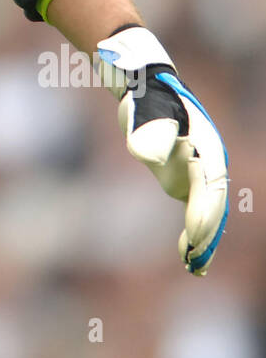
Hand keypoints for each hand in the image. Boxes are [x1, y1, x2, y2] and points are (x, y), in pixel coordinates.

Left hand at [96, 27, 228, 276]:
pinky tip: (188, 256)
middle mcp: (209, 162)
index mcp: (205, 146)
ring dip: (205, 240)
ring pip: (209, 212)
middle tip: (194, 262)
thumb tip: (146, 153)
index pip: (209, 185)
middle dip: (207, 232)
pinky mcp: (188, 181)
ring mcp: (201, 173)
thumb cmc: (146, 99)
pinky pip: (198, 211)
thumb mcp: (144, 110)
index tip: (193, 233)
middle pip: (214, 204)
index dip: (203, 210)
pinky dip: (196, 234)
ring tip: (195, 268)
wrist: (148, 89)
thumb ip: (147, 130)